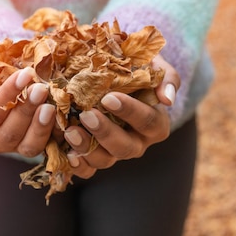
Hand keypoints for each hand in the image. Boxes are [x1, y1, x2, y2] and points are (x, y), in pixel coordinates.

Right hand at [0, 49, 55, 156]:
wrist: (18, 69)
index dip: (6, 96)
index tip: (24, 75)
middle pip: (9, 133)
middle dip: (25, 110)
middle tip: (40, 88)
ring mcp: (19, 146)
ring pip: (28, 146)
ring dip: (40, 126)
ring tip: (50, 106)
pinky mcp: (40, 146)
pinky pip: (47, 147)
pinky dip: (55, 133)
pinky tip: (61, 116)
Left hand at [64, 54, 179, 177]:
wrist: (112, 76)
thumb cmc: (134, 68)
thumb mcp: (152, 65)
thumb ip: (165, 77)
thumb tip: (167, 99)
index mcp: (155, 123)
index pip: (149, 121)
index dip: (130, 112)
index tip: (109, 98)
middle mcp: (137, 142)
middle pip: (126, 147)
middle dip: (105, 132)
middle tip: (86, 115)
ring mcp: (115, 152)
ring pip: (106, 160)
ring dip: (87, 148)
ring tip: (70, 131)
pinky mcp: (95, 157)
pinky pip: (88, 170)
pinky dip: (78, 166)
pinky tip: (68, 154)